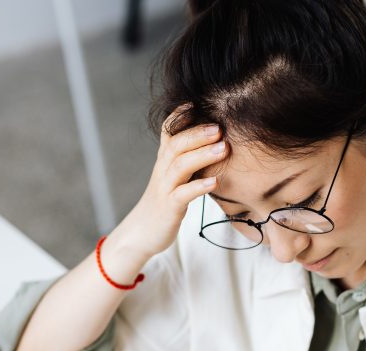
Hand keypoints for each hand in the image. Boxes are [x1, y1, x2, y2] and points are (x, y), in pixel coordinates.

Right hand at [106, 110, 227, 262]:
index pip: (168, 131)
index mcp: (164, 160)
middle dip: (198, 133)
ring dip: (202, 155)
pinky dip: (198, 187)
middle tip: (220, 127)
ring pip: (180, 166)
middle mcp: (162, 170)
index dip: (180, 116)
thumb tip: (216, 143)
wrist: (142, 233)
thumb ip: (189, 160)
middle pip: (176, 144)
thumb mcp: (175, 177)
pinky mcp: (169, 207)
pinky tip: (214, 182)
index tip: (198, 102)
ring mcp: (165, 188)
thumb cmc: (165, 203)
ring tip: (223, 148)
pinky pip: (182, 194)